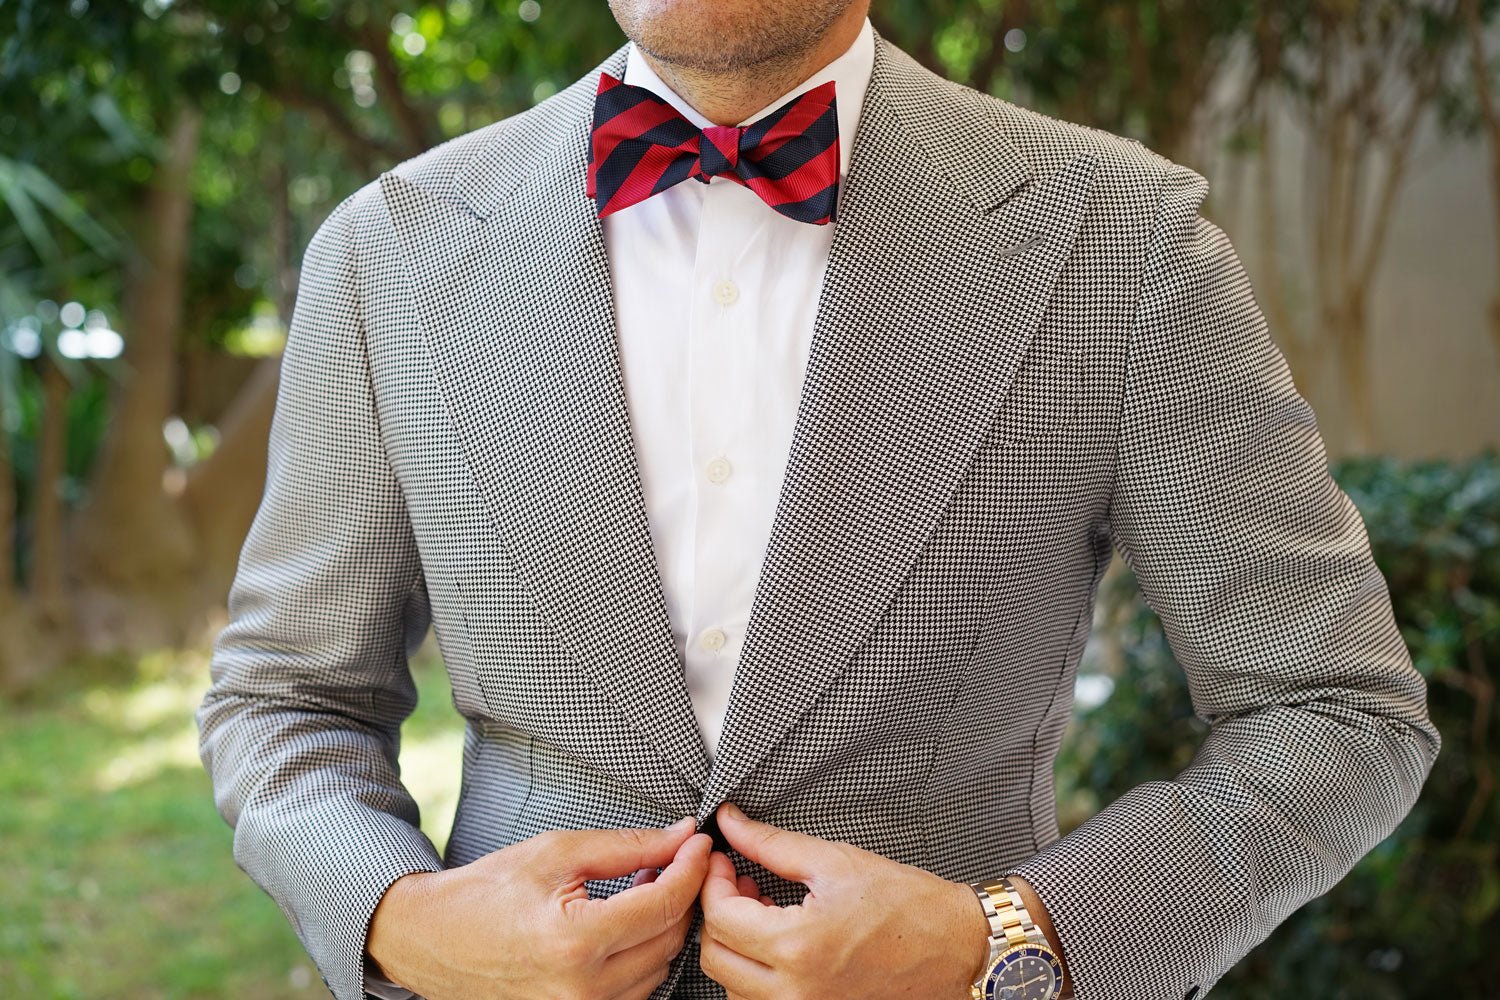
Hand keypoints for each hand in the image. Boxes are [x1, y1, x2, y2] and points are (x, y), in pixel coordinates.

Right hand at [366, 817, 711, 999]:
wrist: (434, 938)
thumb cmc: (487, 892)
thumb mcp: (558, 852)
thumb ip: (628, 847)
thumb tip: (680, 836)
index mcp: (575, 942)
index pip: (663, 905)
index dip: (691, 869)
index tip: (700, 844)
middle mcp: (581, 989)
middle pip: (669, 940)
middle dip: (683, 895)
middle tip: (676, 859)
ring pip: (659, 969)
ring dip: (664, 926)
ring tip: (646, 887)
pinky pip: (636, 989)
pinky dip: (644, 953)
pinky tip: (630, 922)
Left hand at [697, 802, 991, 999]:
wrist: (957, 945)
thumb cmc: (908, 905)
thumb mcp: (834, 861)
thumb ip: (770, 843)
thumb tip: (731, 824)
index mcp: (799, 946)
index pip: (720, 917)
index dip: (713, 881)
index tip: (724, 860)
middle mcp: (797, 992)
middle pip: (716, 957)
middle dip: (718, 912)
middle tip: (739, 880)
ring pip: (733, 985)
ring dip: (736, 945)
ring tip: (764, 909)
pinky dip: (757, 972)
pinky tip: (780, 939)